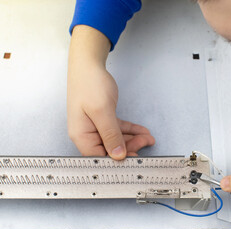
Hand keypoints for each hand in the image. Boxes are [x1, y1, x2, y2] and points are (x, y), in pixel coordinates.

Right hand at [67, 25, 154, 159]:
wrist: (89, 65)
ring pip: (117, 139)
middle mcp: (88, 134)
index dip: (117, 160)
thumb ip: (110, 134)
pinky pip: (119, 129)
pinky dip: (131, 130)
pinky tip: (143, 132)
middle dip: (130, 148)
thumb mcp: (102, 111)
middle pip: (110, 149)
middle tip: (145, 143)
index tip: (134, 159)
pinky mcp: (104, 120)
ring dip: (134, 139)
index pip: (99, 157)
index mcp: (82, 136)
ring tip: (149, 138)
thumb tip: (117, 155)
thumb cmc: (90, 85)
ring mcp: (96, 127)